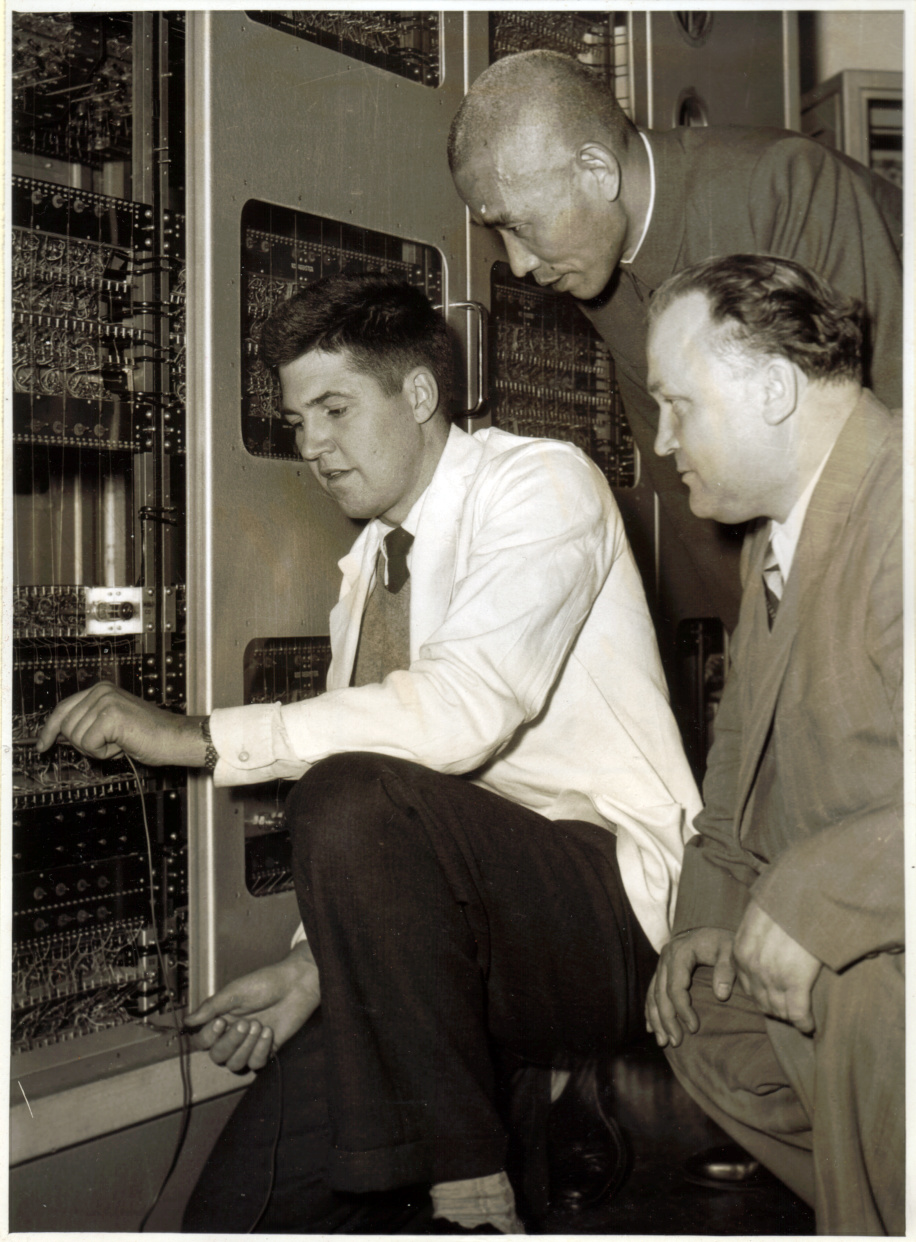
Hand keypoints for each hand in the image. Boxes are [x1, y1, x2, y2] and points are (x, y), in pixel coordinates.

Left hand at [36, 682, 205, 767]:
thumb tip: (59, 735)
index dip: (50, 729)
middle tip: (110, 744)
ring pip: (76, 737)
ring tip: (119, 743)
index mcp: (101, 690)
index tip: (43, 744)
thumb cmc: (149, 734)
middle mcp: (101, 691)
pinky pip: (88, 744)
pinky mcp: (110, 715)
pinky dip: (103, 753)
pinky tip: (121, 745)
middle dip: (84, 744)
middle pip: (66, 726)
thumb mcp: (112, 725)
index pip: (63, 708)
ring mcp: (105, 701)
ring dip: (96, 749)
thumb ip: (88, 723)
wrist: (174, 738)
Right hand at [185, 941, 320, 1072]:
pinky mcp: (266, 1051)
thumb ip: (211, 1007)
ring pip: (235, 1064)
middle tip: (246, 1023)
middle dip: (230, 1042)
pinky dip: (261, 1049)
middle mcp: (233, 1035)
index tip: (221, 1022)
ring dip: (246, 1046)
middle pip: (218, 1056)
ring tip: (259, 1025)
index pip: (203, 1041)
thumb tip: (187, 1020)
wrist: (295, 984)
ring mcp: (250, 1045)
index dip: (209, 1036)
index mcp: (221, 1020)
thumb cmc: (265, 983)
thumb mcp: (235, 991)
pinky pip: (256, 1064)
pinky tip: (269, 1032)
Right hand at [645, 926, 735, 1047]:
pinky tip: (651, 1027)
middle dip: (667, 1019)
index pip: (676, 986)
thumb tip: (721, 995)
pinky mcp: (662, 969)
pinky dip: (651, 1010)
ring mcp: (662, 963)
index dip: (682, 1009)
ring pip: (653, 994)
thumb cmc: (725, 943)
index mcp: (681, 951)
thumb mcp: (731, 951)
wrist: (715, 932)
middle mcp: (666, 956)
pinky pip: (652, 991)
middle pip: (661, 992)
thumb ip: (727, 970)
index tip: (694, 1029)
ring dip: (656, 1019)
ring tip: (663, 1042)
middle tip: (676, 1042)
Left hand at [733, 901, 820, 1032]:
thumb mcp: (759, 915)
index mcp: (739, 950)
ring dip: (788, 1015)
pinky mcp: (795, 981)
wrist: (803, 891)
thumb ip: (757, 932)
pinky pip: (797, 1013)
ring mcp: (772, 976)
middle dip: (774, 1007)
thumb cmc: (785, 899)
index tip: (774, 995)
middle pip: (760, 1001)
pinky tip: (810, 1026)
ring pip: (777, 1010)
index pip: (746, 985)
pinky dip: (804, 1023)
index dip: (761, 993)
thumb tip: (764, 936)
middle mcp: (751, 967)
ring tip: (800, 1017)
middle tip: (789, 1010)